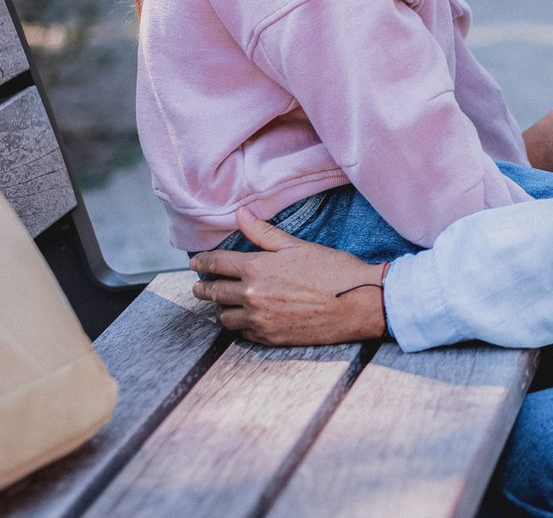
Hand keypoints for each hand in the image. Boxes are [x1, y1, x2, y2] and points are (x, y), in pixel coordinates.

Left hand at [189, 208, 386, 344]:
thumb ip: (263, 233)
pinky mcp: (270, 337)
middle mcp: (252, 295)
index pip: (216, 264)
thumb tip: (240, 214)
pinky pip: (243, 333)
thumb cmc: (331, 271)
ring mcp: (259, 319)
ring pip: (224, 316)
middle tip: (200, 286)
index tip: (195, 264)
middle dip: (203, 288)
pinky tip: (247, 318)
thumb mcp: (296, 246)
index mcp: (256, 268)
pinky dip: (241, 324)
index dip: (202, 263)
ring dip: (223, 308)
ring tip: (226, 303)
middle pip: (213, 292)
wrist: (356, 303)